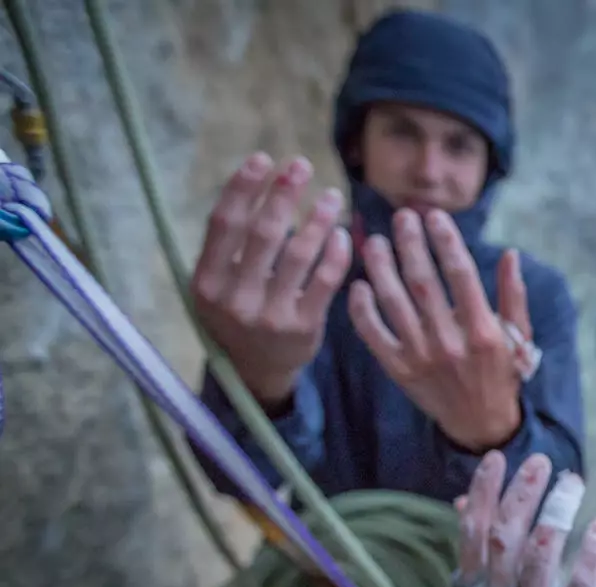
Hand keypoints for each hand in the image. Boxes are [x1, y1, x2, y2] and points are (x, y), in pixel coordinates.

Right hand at [191, 153, 351, 407]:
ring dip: (318, 218)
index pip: (223, 224)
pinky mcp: (304, 328)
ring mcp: (270, 315)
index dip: (243, 188)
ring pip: (299, 255)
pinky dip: (336, 252)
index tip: (262, 158)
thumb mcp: (218, 283)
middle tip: (302, 165)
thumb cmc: (237, 311)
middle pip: (263, 234)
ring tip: (331, 196)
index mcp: (206, 282)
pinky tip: (342, 233)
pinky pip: (326, 281)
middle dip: (284, 194)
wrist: (256, 372)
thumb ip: (229, 243)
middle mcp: (235, 300)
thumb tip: (258, 182)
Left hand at [349, 207, 532, 451]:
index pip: (461, 274)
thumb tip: (510, 254)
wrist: (480, 425)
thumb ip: (513, 295)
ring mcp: (421, 357)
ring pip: (394, 303)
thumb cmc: (502, 373)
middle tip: (401, 216)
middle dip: (411, 245)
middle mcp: (450, 342)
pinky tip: (358, 285)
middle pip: (423, 283)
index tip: (435, 215)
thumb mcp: (518, 335)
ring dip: (381, 269)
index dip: (446, 241)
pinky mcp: (399, 371)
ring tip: (376, 242)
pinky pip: (374, 335)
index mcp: (483, 330)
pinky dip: (362, 310)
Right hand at [453, 452, 595, 586]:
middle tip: (540, 461)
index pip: (474, 530)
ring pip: (539, 560)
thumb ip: (478, 539)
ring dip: (555, 517)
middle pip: (505, 540)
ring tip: (572, 482)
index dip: (483, 493)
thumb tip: (463, 500)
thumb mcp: (488, 576)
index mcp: (475, 578)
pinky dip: (590, 559)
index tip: (496, 457)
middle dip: (521, 496)